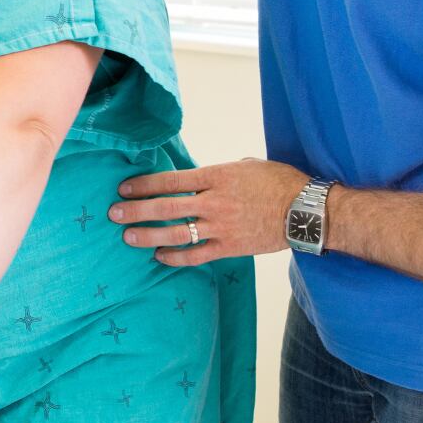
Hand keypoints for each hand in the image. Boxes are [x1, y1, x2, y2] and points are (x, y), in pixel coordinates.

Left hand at [109, 158, 309, 264]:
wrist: (307, 211)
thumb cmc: (280, 182)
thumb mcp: (247, 166)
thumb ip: (220, 173)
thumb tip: (203, 178)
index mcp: (217, 176)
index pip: (171, 180)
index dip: (144, 185)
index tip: (124, 188)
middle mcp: (214, 202)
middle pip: (166, 207)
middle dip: (136, 211)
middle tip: (114, 213)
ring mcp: (221, 227)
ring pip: (176, 233)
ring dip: (149, 236)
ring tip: (128, 237)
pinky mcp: (230, 248)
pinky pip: (197, 255)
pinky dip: (176, 257)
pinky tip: (159, 256)